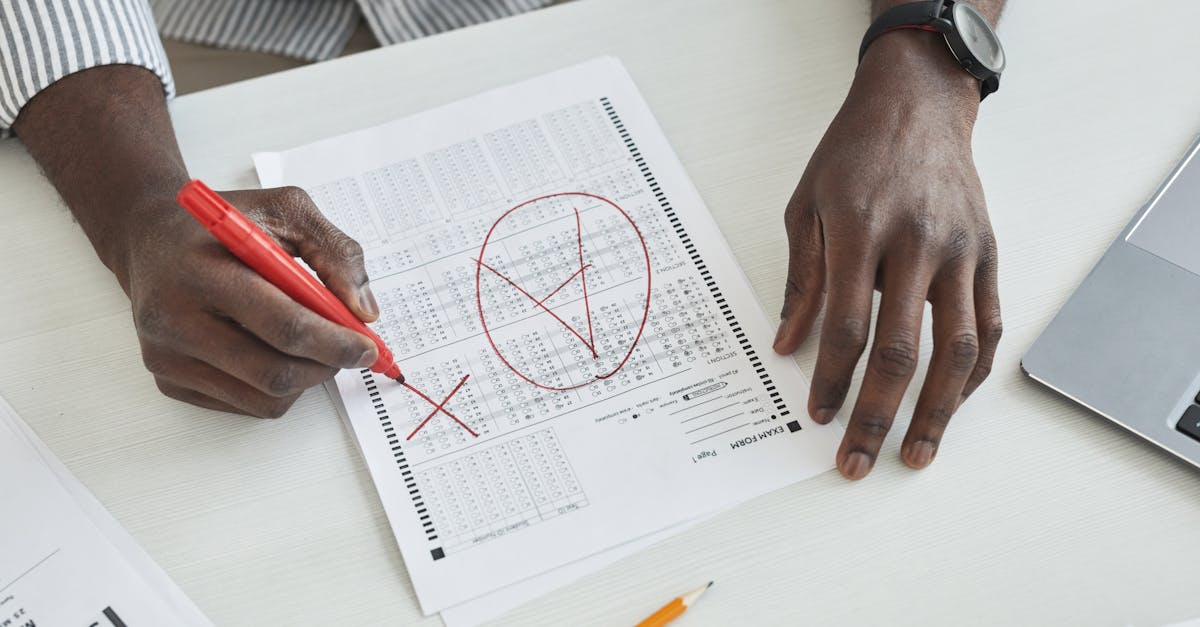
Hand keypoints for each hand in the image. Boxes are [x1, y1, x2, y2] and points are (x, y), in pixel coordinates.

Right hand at [116, 186, 380, 416]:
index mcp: (202, 270)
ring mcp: (166, 356)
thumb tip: (364, 312)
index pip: (283, 326)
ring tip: (310, 344)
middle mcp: (174, 318)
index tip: (367, 347)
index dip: (335, 344)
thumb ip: (335, 252)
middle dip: (326, 367)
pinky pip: (245, 404)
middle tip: (350, 350)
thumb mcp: (285, 210)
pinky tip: (272, 349)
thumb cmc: (220, 224)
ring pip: (264, 398)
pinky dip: (276, 386)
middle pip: (274, 372)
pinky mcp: (168, 379)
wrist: (149, 237)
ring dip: (305, 379)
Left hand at [772, 31, 1002, 478]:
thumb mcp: (806, 207)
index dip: (832, 379)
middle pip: (903, 350)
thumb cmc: (854, 154)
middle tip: (859, 460)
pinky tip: (950, 403)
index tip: (819, 417)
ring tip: (917, 453)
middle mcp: (918, 243)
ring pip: (957, 348)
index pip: (847, 325)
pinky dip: (972, 372)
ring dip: (937, 411)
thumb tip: (788, 344)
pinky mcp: (990, 254)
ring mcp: (962, 251)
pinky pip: (989, 326)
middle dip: (877, 415)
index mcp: (862, 230)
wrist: (918, 106)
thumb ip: (802, 279)